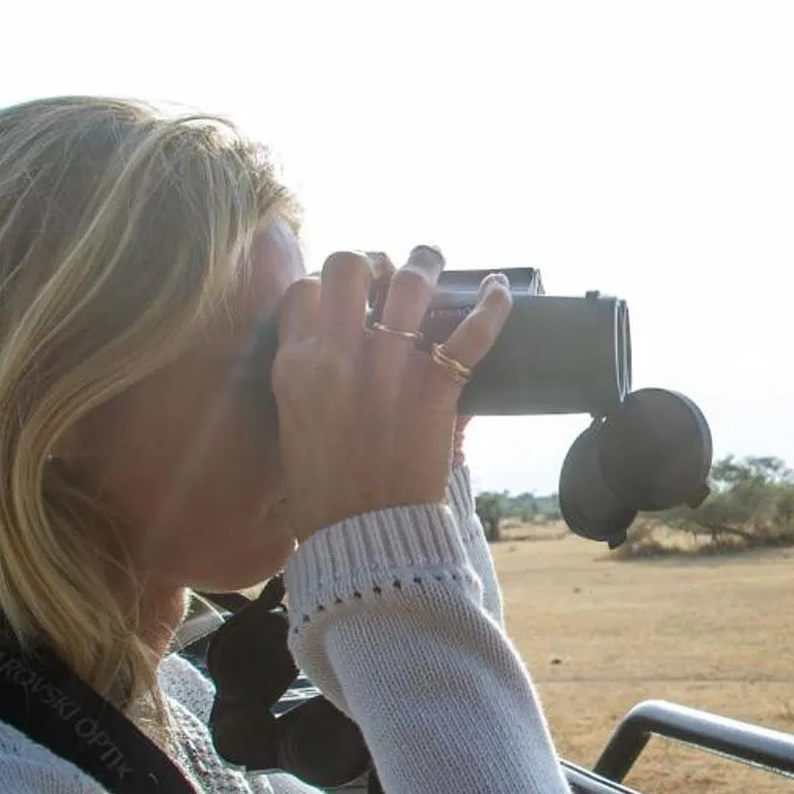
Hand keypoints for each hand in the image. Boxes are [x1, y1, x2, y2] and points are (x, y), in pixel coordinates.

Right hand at [272, 246, 510, 538]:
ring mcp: (390, 364)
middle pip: (348, 266)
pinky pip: (473, 330)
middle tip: (384, 272)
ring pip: (410, 282)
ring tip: (431, 259)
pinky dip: (493, 304)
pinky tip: (499, 288)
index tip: (343, 294)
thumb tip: (324, 360)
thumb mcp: (294, 427)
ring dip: (424, 262)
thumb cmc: (324, 494)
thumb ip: (307, 383)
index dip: (323, 284)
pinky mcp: (436, 385)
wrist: (361, 535)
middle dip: (368, 259)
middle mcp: (339, 352)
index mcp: (297, 364)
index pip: (303, 292)